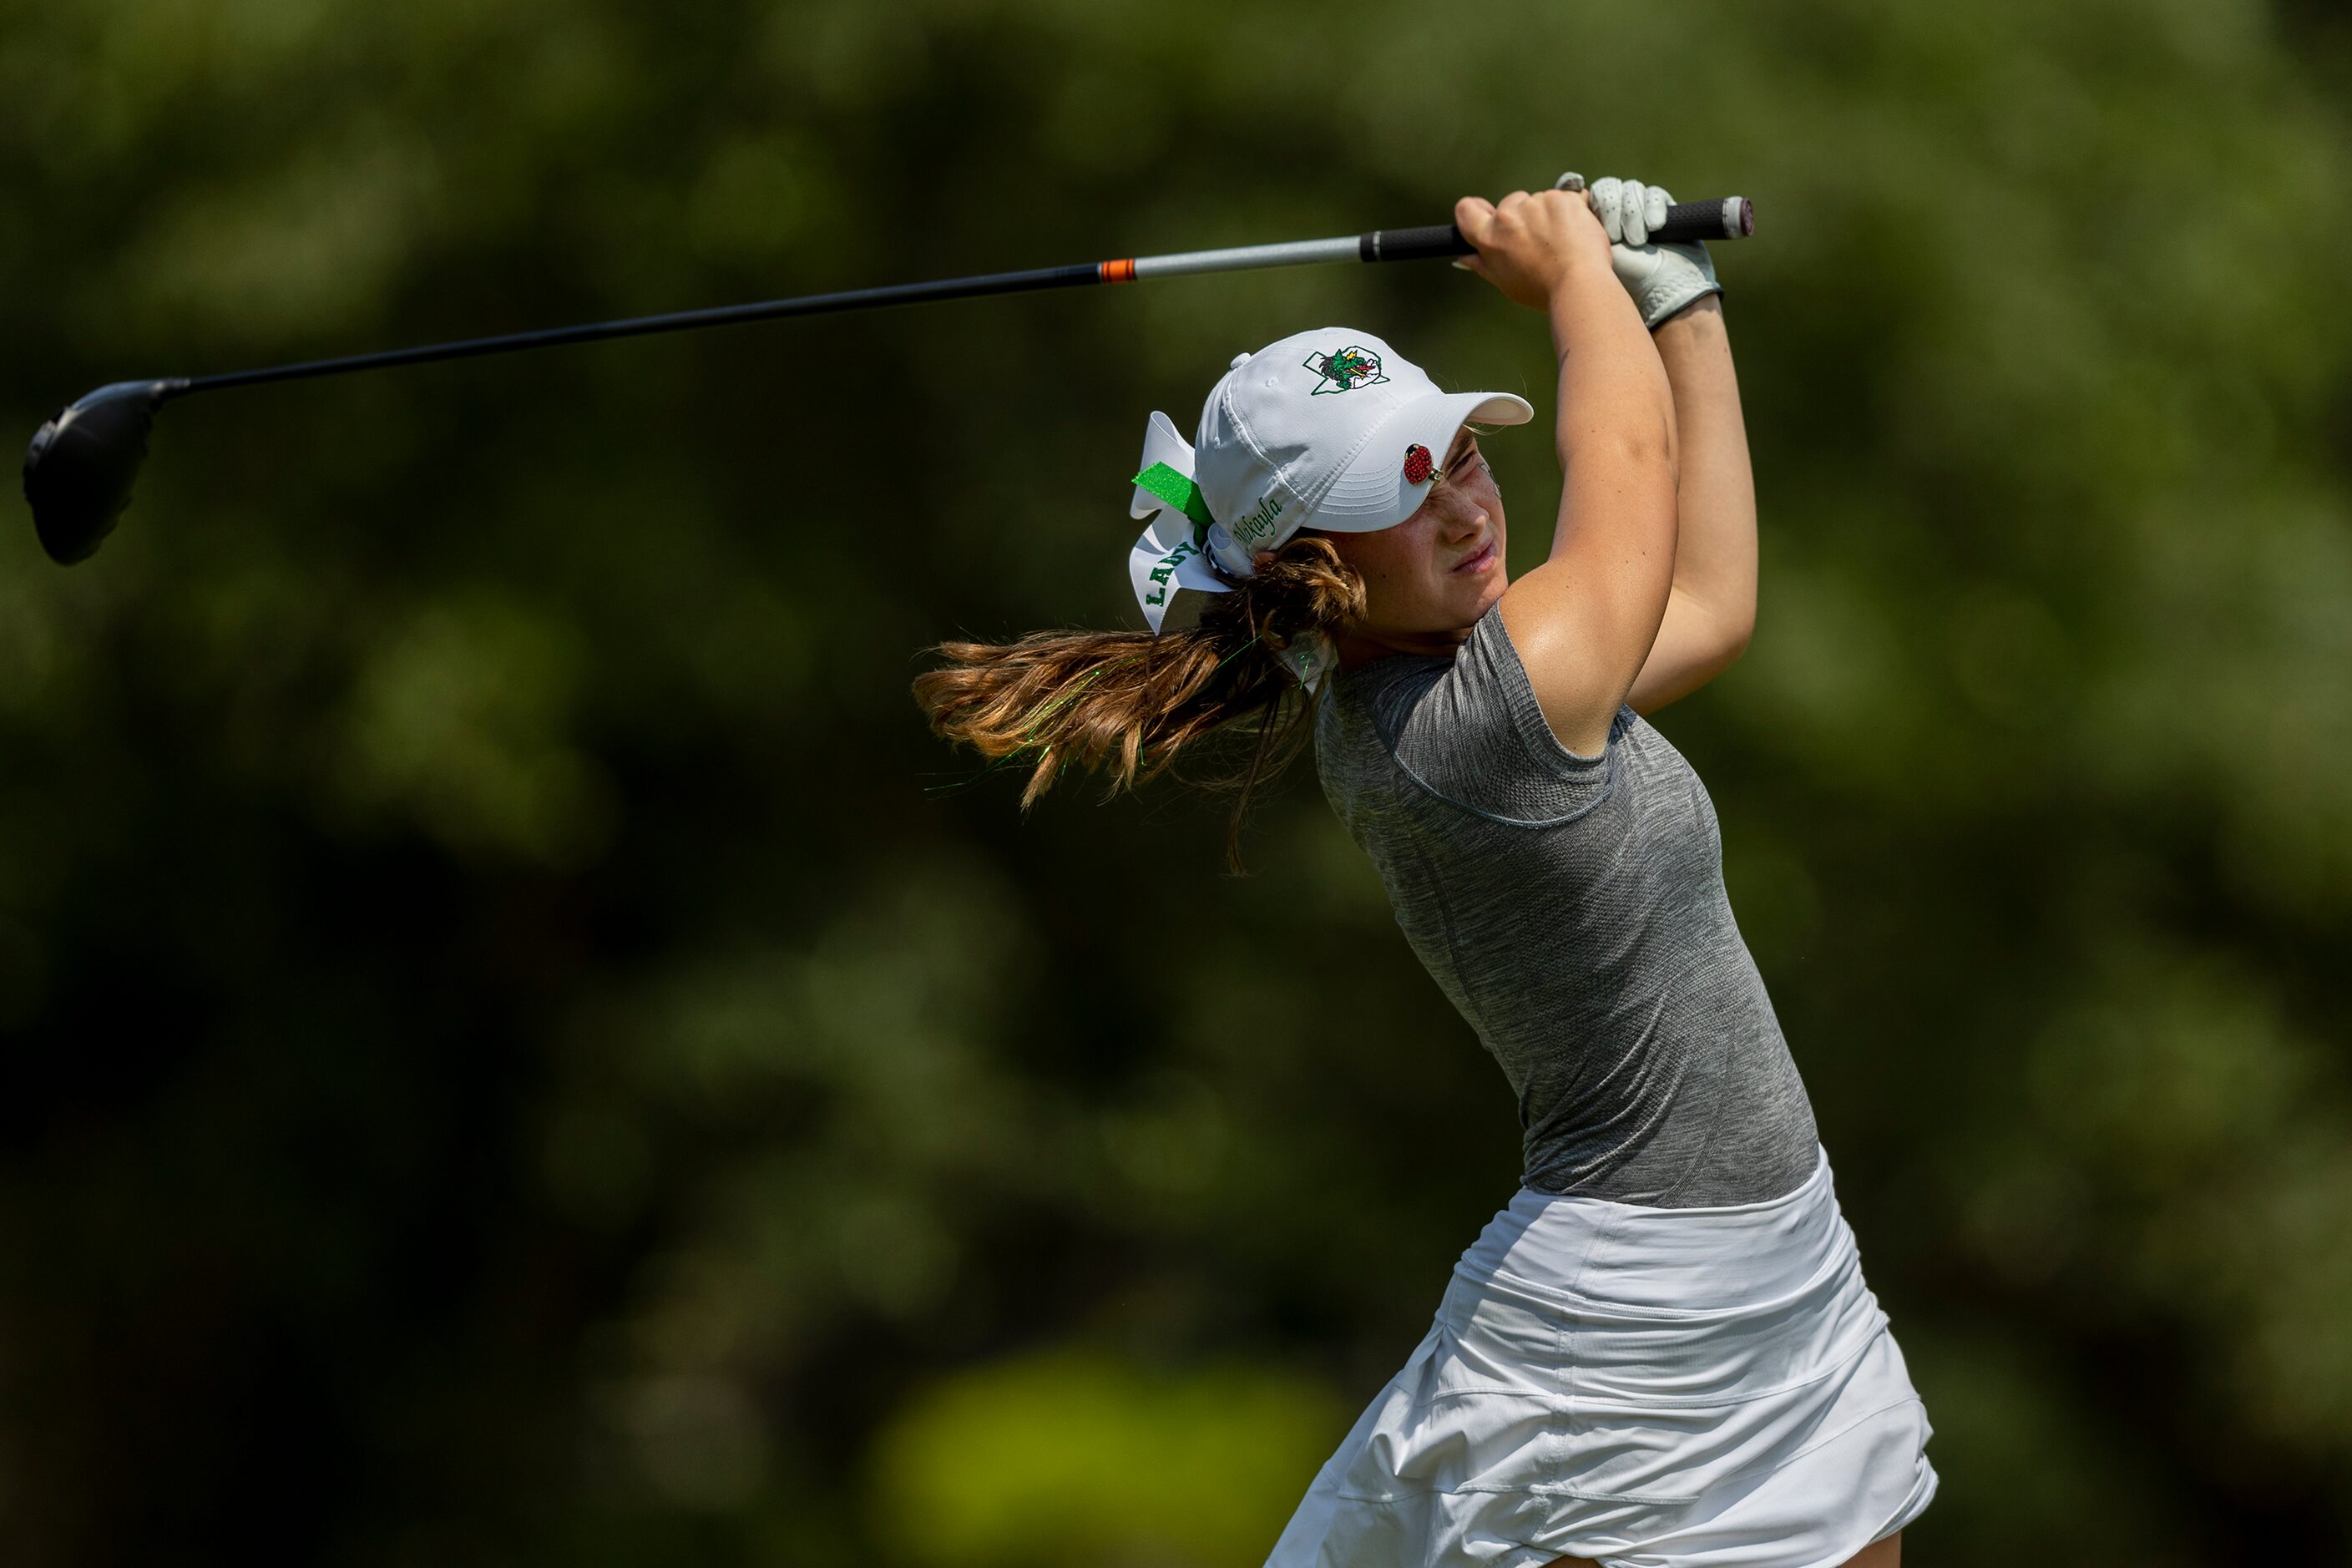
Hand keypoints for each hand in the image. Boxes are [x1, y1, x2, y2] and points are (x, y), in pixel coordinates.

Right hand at [1453, 189, 1611, 310]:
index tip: (1488, 214)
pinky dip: (1572, 212)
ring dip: (1550, 215)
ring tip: (1563, 243)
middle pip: (1510, 203)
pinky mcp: (1564, 198)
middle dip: (1523, 216)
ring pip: (1540, 201)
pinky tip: (1578, 233)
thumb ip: (1482, 265)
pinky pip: (1566, 199)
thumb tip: (1464, 258)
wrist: (1579, 285)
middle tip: (1540, 243)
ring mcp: (1537, 204)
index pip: (1466, 210)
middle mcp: (1509, 216)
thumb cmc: (1541, 290)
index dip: (1476, 210)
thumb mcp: (1504, 282)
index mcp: (1489, 237)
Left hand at [1575, 174, 1721, 329]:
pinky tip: (1653, 227)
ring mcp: (1640, 211)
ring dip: (1631, 213)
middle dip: (1611, 208)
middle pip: (1609, 188)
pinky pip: (1655, 195)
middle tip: (1614, 235)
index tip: (1594, 221)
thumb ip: (1577, 232)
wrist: (1661, 290)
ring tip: (1635, 241)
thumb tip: (1563, 208)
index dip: (1596, 203)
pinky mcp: (1663, 211)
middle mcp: (1617, 214)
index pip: (1592, 195)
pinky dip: (1653, 208)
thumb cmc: (1624, 279)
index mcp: (1596, 223)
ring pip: (1631, 190)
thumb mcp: (1593, 254)